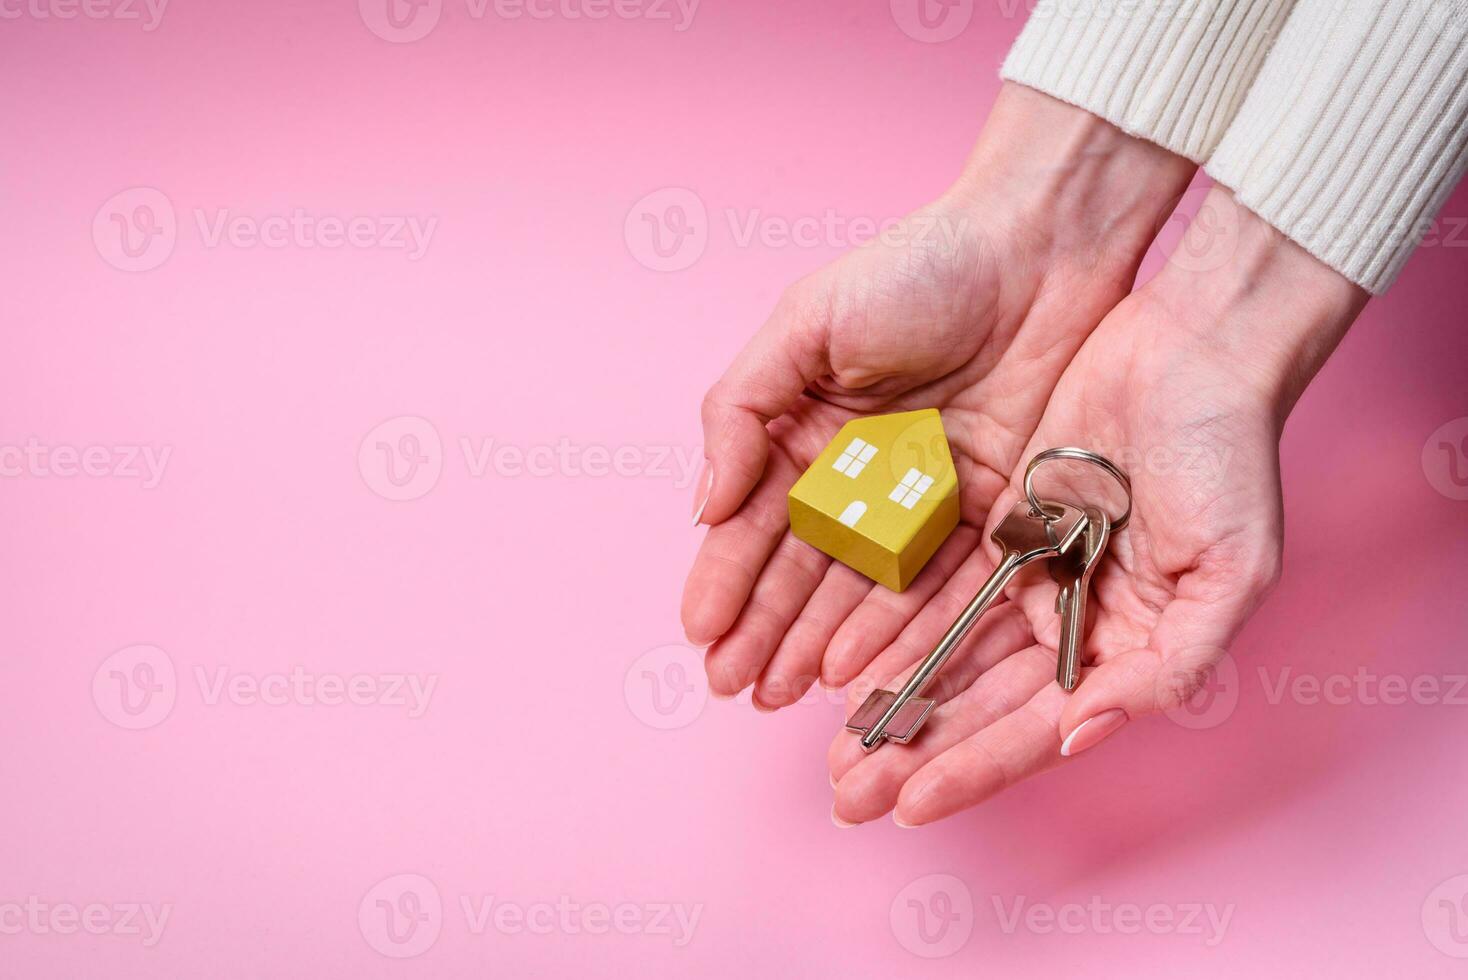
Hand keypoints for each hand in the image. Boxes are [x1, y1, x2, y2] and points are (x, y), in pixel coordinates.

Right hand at [681, 85, 1196, 706]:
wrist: (1042, 246)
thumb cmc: (919, 267)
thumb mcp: (806, 322)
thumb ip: (742, 409)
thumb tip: (703, 505)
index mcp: (806, 429)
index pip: (754, 520)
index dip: (725, 580)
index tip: (702, 637)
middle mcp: (858, 475)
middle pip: (802, 569)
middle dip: (763, 630)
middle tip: (736, 687)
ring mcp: (919, 500)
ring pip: (861, 590)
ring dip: (818, 644)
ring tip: (784, 695)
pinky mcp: (984, 513)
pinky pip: (935, 583)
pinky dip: (896, 629)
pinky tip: (859, 671)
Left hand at [827, 187, 1369, 826]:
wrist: (1193, 345)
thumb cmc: (1229, 454)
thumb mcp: (1230, 571)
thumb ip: (1166, 666)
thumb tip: (1078, 734)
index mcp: (1126, 648)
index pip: (1037, 729)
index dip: (975, 768)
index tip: (909, 806)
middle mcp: (1072, 622)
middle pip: (980, 704)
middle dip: (915, 754)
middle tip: (846, 796)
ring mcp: (1032, 572)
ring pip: (949, 654)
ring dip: (894, 705)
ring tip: (832, 753)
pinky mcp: (998, 522)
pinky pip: (935, 586)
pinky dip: (894, 627)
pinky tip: (843, 664)